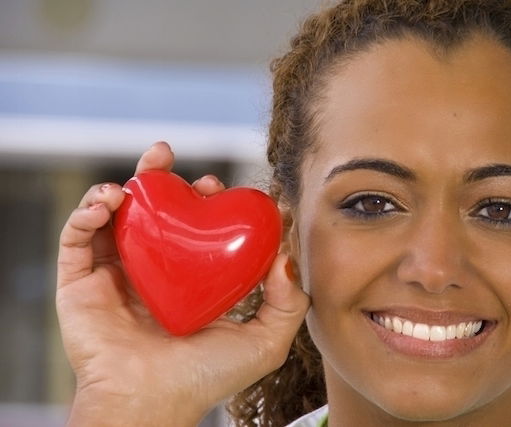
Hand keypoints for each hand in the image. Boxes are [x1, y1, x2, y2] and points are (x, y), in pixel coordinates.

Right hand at [56, 142, 309, 425]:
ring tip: (145, 169)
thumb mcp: (265, 341)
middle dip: (164, 180)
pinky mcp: (79, 283)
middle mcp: (152, 274)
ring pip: (114, 217)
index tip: (219, 188)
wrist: (150, 401)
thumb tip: (286, 258)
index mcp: (189, 282)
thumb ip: (289, 303)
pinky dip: (86, 211)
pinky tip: (107, 201)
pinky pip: (76, 238)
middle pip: (153, 215)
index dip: (205, 202)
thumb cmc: (205, 376)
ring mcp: (114, 276)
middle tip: (175, 163)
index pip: (195, 230)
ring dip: (126, 184)